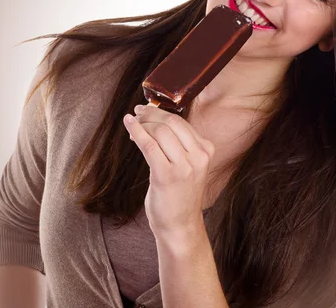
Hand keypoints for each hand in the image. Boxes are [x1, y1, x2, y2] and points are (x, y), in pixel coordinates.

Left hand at [123, 104, 214, 240]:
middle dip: (151, 114)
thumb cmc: (180, 195)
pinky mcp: (167, 175)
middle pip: (171, 122)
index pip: (181, 122)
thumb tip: (156, 119)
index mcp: (206, 151)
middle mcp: (199, 156)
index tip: (146, 110)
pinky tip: (129, 126)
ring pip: (160, 131)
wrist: (180, 225)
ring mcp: (184, 166)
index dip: (160, 112)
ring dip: (142, 124)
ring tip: (132, 124)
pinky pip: (149, 145)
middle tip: (137, 112)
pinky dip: (137, 132)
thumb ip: (180, 145)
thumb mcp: (188, 165)